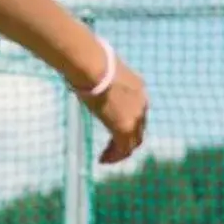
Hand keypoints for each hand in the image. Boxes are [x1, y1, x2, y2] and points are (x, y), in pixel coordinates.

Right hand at [88, 50, 148, 165]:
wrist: (93, 66)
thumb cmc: (90, 64)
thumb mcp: (100, 72)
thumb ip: (99, 79)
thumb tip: (82, 76)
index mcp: (138, 88)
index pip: (137, 110)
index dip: (128, 121)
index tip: (112, 126)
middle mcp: (141, 103)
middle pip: (138, 128)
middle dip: (126, 139)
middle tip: (112, 148)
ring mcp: (135, 117)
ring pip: (132, 142)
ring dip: (119, 151)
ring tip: (106, 158)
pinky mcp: (124, 127)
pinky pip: (123, 149)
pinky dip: (114, 156)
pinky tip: (102, 160)